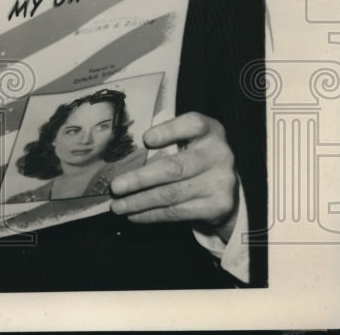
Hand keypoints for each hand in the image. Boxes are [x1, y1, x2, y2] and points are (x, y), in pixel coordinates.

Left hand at [109, 112, 238, 240]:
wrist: (224, 188)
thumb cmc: (193, 157)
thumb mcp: (186, 141)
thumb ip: (164, 142)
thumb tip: (124, 157)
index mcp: (210, 130)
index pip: (193, 124)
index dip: (169, 130)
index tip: (145, 139)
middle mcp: (220, 154)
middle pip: (174, 167)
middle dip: (140, 179)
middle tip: (115, 187)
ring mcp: (222, 181)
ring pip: (171, 194)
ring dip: (139, 201)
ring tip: (117, 206)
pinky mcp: (219, 206)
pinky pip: (178, 212)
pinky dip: (151, 214)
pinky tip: (134, 215)